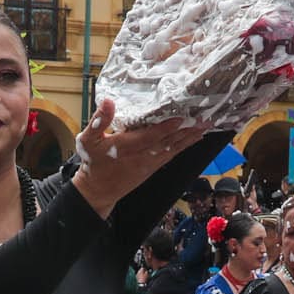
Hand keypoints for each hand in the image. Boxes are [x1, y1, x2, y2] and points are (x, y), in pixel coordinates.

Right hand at [70, 100, 209, 218]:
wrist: (98, 191)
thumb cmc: (93, 163)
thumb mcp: (88, 140)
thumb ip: (99, 120)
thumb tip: (109, 101)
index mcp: (125, 147)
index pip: (150, 136)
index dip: (166, 127)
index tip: (180, 117)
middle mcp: (141, 156)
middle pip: (167, 141)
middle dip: (186, 129)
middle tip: (203, 117)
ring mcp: (149, 163)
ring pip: (173, 148)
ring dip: (190, 137)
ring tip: (205, 125)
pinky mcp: (152, 167)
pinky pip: (171, 155)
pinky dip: (184, 145)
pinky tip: (195, 137)